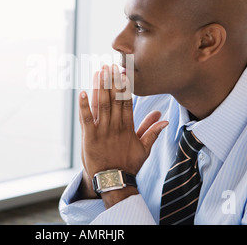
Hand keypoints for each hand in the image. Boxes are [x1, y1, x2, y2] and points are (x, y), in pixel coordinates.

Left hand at [79, 65, 168, 205]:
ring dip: (99, 88)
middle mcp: (115, 126)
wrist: (113, 181)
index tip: (123, 73)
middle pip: (114, 99)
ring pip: (101, 105)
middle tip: (109, 66)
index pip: (127, 102)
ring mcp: (101, 131)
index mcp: (128, 127)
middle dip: (111, 82)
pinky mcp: (89, 137)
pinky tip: (82, 92)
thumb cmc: (128, 164)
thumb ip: (152, 132)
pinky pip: (85, 118)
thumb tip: (165, 120)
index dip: (125, 87)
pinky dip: (83, 105)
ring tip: (99, 72)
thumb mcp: (144, 149)